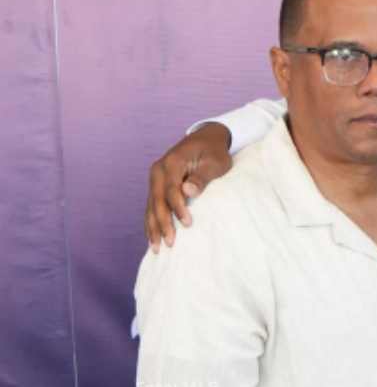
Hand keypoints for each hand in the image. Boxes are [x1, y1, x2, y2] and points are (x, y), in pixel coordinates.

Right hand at [144, 123, 232, 249]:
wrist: (206, 138)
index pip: (172, 190)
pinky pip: (151, 205)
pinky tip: (153, 237)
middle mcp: (158, 170)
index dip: (179, 208)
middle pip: (156, 201)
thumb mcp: (215, 162)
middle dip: (162, 223)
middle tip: (169, 244)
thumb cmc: (214, 152)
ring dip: (153, 227)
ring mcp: (155, 177)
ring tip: (157, 248)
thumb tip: (187, 191)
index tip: (188, 224)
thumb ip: (202, 176)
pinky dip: (151, 221)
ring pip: (150, 205)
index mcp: (172, 162)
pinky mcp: (156, 185)